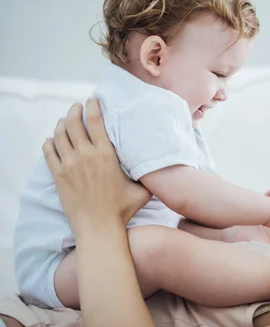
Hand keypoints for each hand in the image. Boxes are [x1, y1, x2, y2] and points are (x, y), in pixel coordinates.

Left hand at [43, 99, 150, 230]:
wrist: (98, 226)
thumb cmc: (122, 209)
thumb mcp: (142, 190)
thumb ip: (149, 177)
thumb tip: (164, 169)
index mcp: (106, 154)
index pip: (96, 121)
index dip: (93, 107)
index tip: (92, 100)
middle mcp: (85, 155)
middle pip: (73, 123)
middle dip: (74, 110)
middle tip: (77, 107)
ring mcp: (69, 165)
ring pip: (59, 134)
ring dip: (61, 123)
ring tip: (65, 120)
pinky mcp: (58, 176)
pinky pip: (48, 151)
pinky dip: (49, 142)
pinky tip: (52, 140)